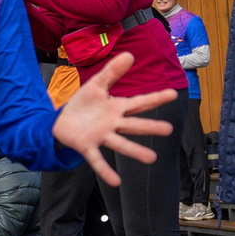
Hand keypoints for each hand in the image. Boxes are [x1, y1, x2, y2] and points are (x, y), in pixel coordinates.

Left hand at [52, 56, 176, 185]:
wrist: (61, 121)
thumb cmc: (83, 105)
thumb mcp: (96, 85)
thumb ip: (112, 72)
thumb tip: (129, 54)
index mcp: (117, 108)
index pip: (139, 102)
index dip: (155, 98)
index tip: (173, 94)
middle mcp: (113, 124)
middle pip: (133, 125)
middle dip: (150, 127)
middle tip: (168, 130)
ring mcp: (101, 136)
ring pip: (120, 144)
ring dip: (135, 151)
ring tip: (152, 159)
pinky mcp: (87, 146)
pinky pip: (97, 160)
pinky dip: (105, 170)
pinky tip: (116, 181)